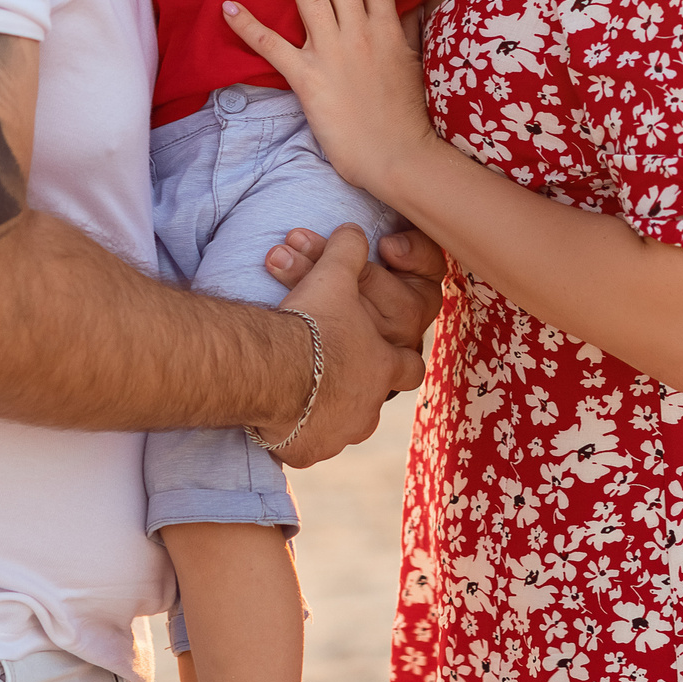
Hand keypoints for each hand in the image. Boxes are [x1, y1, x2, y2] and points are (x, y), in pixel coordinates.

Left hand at [223, 0, 440, 199]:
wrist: (400, 157)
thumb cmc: (408, 116)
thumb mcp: (415, 64)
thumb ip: (409, 28)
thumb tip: (410, 0)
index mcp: (388, 26)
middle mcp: (361, 30)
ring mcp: (334, 52)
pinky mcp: (309, 79)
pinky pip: (273, 47)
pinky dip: (249, 26)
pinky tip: (228, 7)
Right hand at [255, 224, 426, 468]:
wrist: (271, 368)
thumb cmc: (309, 322)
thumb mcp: (332, 275)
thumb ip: (348, 251)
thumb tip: (354, 230)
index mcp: (384, 367)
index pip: (411, 367)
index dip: (400, 359)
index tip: (387, 356)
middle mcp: (369, 407)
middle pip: (377, 403)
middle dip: (363, 390)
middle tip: (339, 376)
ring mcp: (340, 434)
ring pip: (345, 427)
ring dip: (331, 411)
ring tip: (305, 394)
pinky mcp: (307, 451)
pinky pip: (307, 445)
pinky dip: (299, 434)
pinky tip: (280, 418)